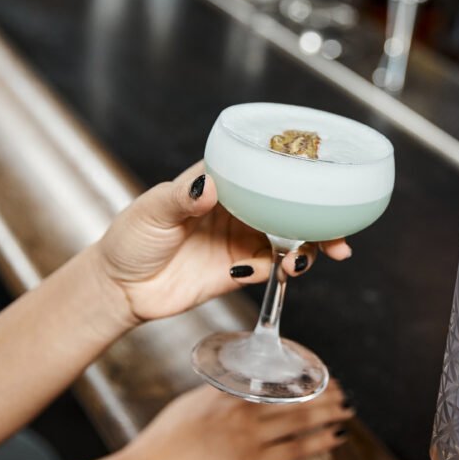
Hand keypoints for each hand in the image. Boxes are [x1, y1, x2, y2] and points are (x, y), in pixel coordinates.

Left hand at [93, 163, 351, 324]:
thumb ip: (182, 198)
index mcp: (222, 184)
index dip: (298, 174)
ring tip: (302, 261)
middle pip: (290, 208)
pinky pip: (271, 269)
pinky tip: (271, 271)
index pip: (266, 171)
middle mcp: (239, 210)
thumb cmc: (130, 238)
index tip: (324, 178)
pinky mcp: (239, 272)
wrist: (119, 289)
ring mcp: (241, 241)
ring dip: (306, 250)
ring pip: (289, 241)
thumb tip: (208, 187)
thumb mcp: (153, 209)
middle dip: (320, 220)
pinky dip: (279, 271)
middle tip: (339, 234)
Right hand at [123, 380, 353, 459]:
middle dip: (321, 392)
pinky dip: (318, 442)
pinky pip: (293, 450)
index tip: (315, 372)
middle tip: (341, 390)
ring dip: (328, 413)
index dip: (298, 374)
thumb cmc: (158, 447)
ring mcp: (246, 437)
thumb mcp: (187, 408)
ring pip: (299, 419)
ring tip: (346, 409)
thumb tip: (235, 393)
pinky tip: (335, 438)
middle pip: (291, 395)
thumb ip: (215, 398)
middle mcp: (238, 410)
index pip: (269, 376)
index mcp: (222, 393)